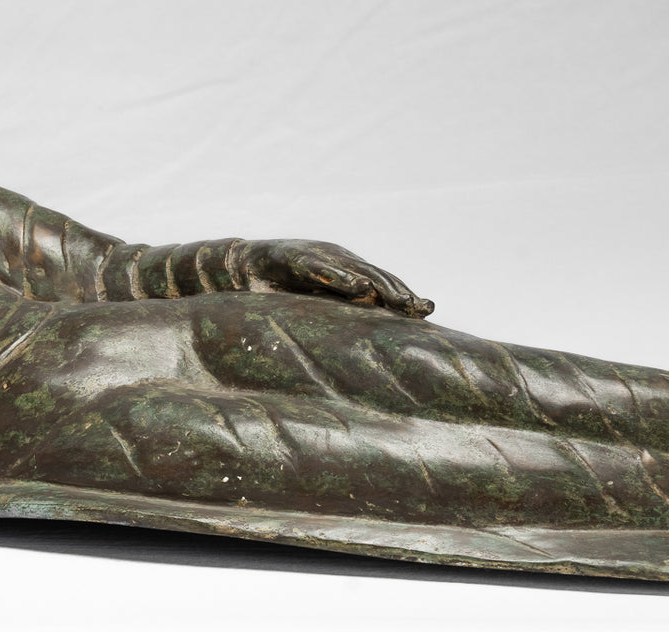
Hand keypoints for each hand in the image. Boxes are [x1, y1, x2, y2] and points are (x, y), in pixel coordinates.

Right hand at [241, 239, 434, 317]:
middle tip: (422, 308)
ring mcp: (320, 256)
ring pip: (356, 270)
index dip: (405, 296)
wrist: (240, 267)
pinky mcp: (298, 257)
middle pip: (377, 276)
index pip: (382, 285)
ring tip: (401, 301)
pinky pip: (322, 268)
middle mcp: (339, 261)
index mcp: (346, 273)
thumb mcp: (313, 303)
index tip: (428, 310)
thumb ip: (339, 312)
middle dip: (401, 293)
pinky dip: (343, 277)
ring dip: (381, 285)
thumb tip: (366, 337)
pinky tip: (359, 287)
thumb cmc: (278, 287)